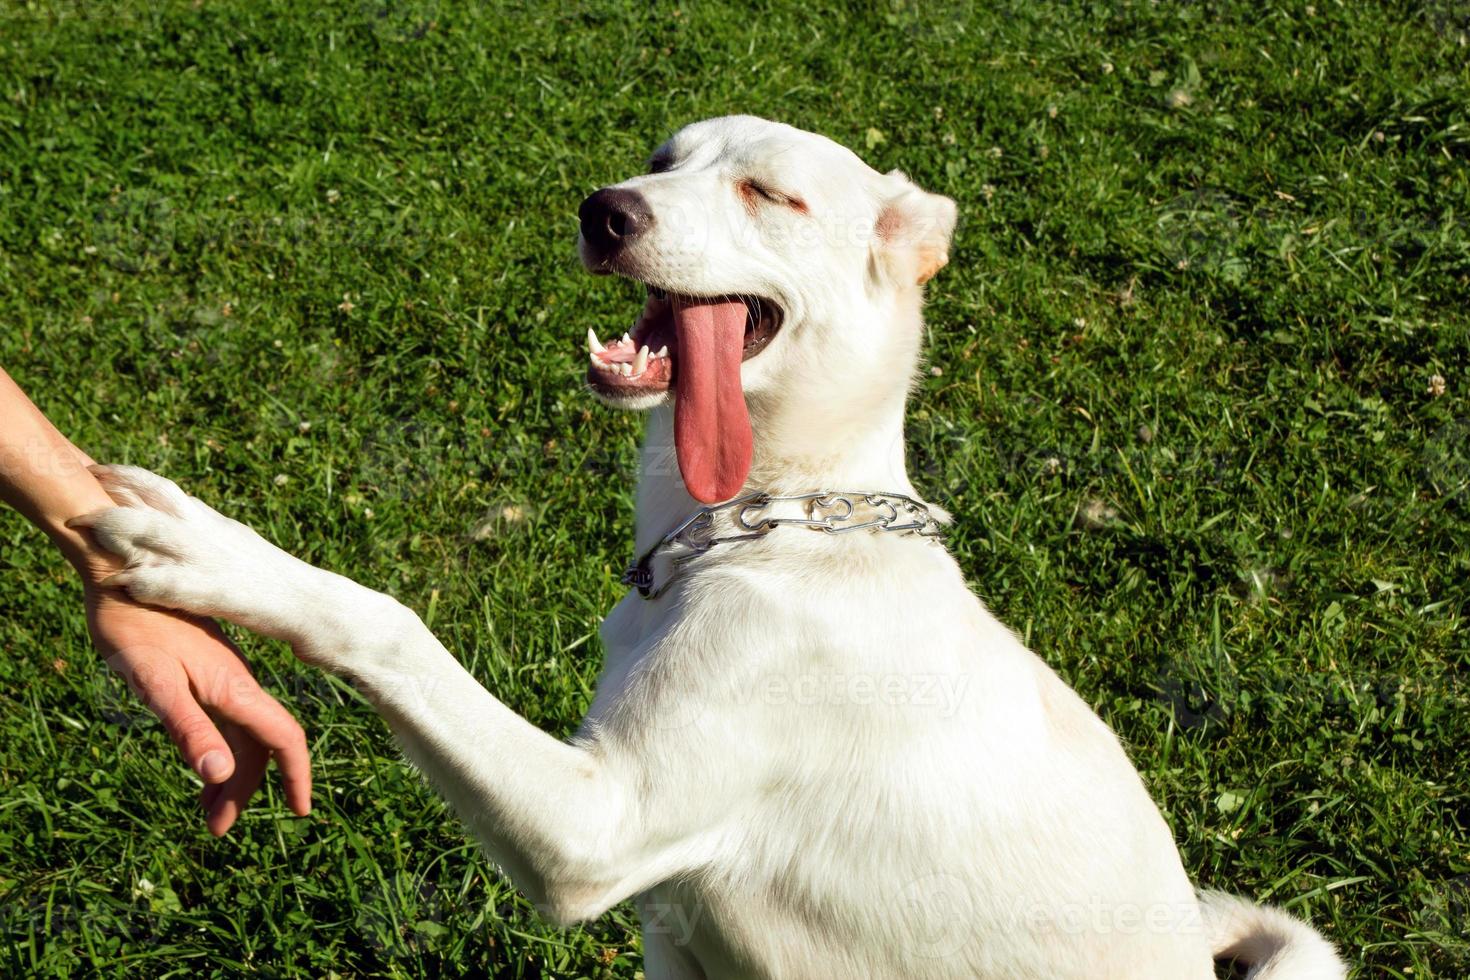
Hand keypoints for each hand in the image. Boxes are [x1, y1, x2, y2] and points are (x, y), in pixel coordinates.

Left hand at [83, 580, 312, 834]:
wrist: (123, 577)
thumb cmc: (133, 628)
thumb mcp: (155, 684)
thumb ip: (189, 728)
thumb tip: (221, 774)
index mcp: (234, 689)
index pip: (282, 739)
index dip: (296, 776)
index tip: (299, 812)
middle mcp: (238, 685)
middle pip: (259, 746)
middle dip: (246, 790)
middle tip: (214, 827)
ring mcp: (224, 678)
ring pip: (242, 735)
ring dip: (230, 774)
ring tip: (203, 808)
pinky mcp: (207, 672)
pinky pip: (226, 721)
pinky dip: (218, 751)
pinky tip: (197, 763)